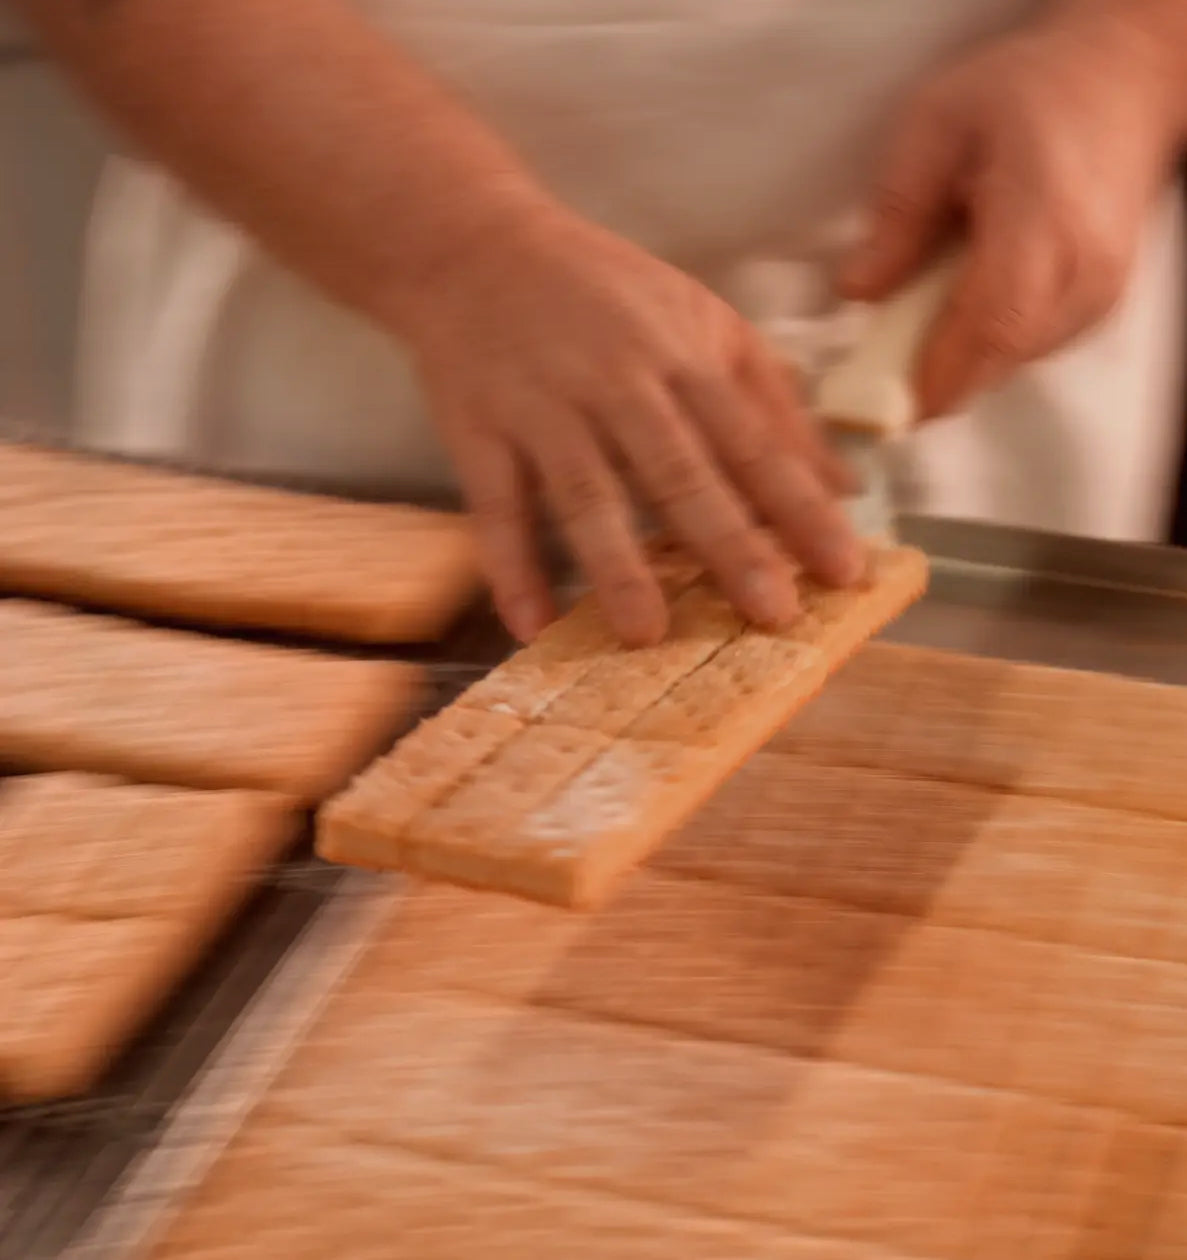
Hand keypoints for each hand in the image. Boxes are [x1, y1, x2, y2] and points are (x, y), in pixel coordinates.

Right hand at [407, 205, 862, 645]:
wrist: (474, 247)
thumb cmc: (604, 293)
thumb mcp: (702, 322)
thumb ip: (773, 402)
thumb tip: (844, 485)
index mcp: (682, 356)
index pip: (752, 442)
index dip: (800, 507)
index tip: (843, 569)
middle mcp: (617, 382)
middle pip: (678, 470)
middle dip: (728, 543)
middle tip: (771, 612)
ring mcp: (543, 407)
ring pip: (586, 491)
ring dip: (616, 564)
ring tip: (645, 633)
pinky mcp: (478, 431)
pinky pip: (496, 505)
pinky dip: (510, 567)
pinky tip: (531, 624)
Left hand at [840, 8, 1180, 417]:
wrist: (1118, 84)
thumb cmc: (1023, 95)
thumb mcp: (936, 127)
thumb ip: (899, 212)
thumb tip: (859, 291)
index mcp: (1043, 214)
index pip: (994, 320)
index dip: (938, 373)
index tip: (884, 403)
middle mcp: (1084, 265)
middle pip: (1001, 355)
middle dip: (933, 382)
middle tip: (874, 382)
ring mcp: (1099, 291)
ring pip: (1012, 360)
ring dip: (956, 362)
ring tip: (911, 332)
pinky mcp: (1098, 305)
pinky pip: (1029, 347)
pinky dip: (984, 344)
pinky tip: (956, 310)